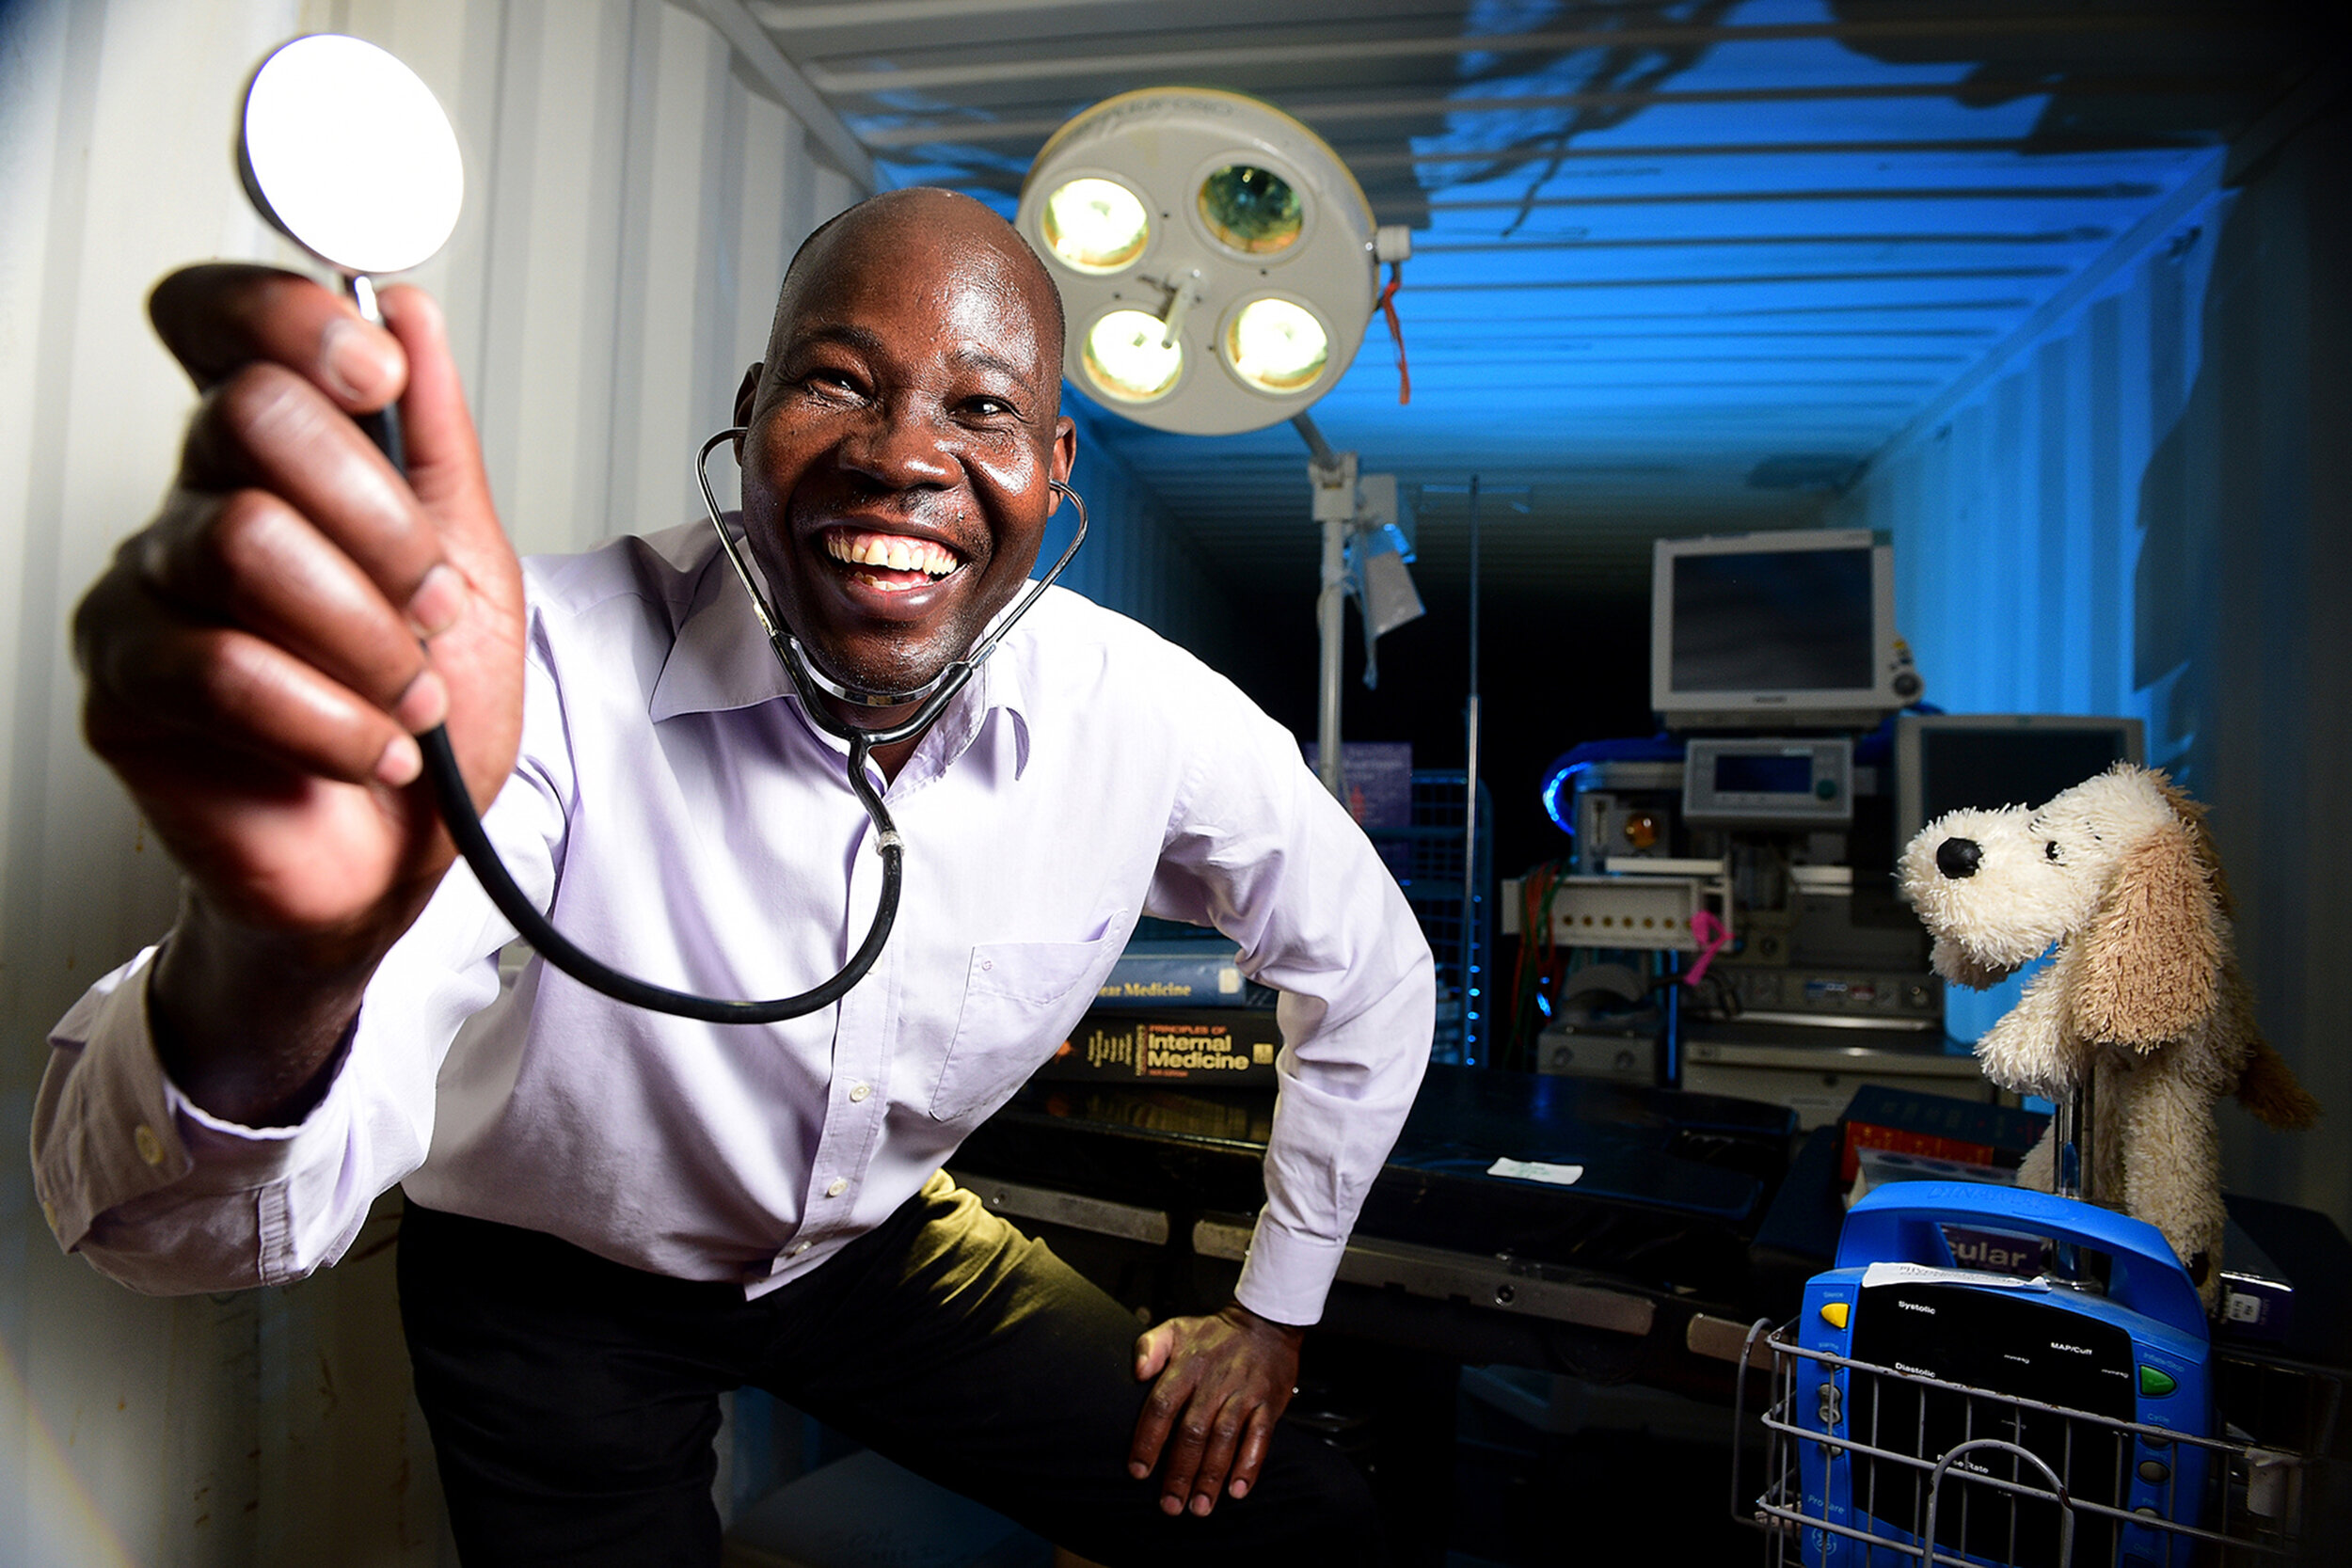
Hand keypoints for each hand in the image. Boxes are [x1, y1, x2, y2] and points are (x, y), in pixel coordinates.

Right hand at [75, 264, 523, 1119]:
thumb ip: (438, 440)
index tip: (374, 372)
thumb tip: (409, 311)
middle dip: (380, 522)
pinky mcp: (126, 687)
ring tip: (412, 699)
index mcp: (279, 457)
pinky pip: (219, 667)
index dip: (286, 317)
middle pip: (253, 419)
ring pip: (246, 542)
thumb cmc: (432, 714)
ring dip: (367, 637)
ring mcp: (150, 592)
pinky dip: (330, 719)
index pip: (222, 324)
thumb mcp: (475, 564)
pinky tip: (370, 748)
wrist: (405, 858)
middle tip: (433, 605)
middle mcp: (200, 503)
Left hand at [1128, 1302, 1303, 1516]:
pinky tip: (1238, 1490)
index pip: (1163, 1405)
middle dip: (1180, 1472)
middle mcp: (1215, 1383)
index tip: (1139, 1470)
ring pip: (1225, 1440)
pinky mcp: (1268, 1404)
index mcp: (1188, 1366)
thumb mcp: (1176, 1328)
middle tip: (1170, 1505)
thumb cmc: (1214, 1334)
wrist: (1266, 1323)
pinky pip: (1259, 1438)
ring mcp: (1244, 1394)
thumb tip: (1136, 1372)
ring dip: (1211, 1476)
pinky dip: (1249, 1464)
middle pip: (1193, 1432)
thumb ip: (1150, 1347)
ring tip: (1199, 1507)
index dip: (1149, 1440)